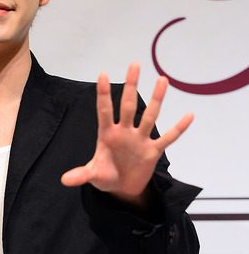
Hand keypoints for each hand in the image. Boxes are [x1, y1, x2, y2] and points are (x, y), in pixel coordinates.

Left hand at [61, 62, 193, 206]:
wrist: (122, 189)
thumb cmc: (106, 176)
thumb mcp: (93, 176)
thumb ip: (81, 175)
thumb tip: (64, 180)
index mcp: (107, 134)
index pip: (104, 111)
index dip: (104, 94)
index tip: (102, 75)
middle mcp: (125, 132)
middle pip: (129, 106)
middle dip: (131, 86)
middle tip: (134, 64)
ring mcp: (140, 139)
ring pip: (149, 116)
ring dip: (156, 99)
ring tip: (162, 79)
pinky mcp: (153, 151)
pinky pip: (168, 138)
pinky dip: (178, 128)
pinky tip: (189, 115)